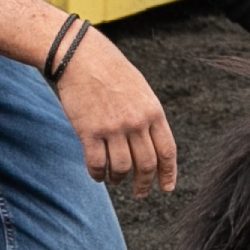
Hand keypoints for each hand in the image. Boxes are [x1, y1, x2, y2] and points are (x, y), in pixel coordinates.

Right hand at [55, 26, 178, 195]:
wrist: (81, 56)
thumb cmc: (111, 71)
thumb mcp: (140, 90)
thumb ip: (148, 116)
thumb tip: (151, 145)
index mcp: (153, 112)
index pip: (167, 151)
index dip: (168, 173)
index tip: (166, 187)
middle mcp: (136, 122)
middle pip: (145, 164)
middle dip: (144, 183)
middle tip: (140, 192)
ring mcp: (112, 128)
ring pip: (121, 168)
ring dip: (118, 179)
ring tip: (115, 180)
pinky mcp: (89, 132)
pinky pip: (96, 163)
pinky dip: (98, 174)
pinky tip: (97, 175)